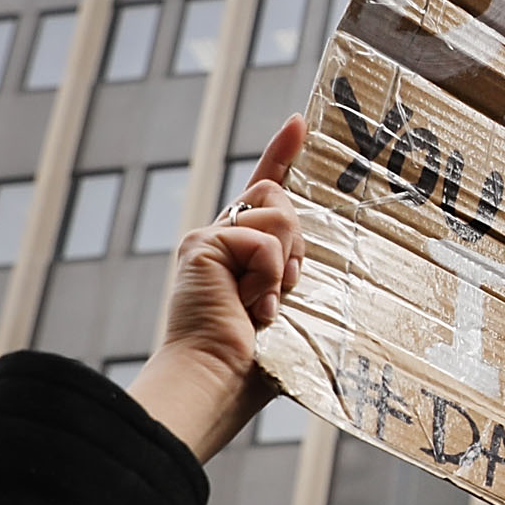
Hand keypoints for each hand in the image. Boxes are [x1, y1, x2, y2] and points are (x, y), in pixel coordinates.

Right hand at [130, 115, 305, 460]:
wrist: (218, 381)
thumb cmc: (254, 362)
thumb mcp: (283, 307)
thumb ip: (289, 274)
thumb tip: (303, 265)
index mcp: (240, 254)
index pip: (263, 191)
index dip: (281, 154)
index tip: (299, 122)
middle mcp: (219, 241)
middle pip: (279, 198)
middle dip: (296, 242)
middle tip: (280, 292)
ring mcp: (207, 241)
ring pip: (277, 213)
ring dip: (283, 263)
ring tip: (261, 304)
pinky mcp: (202, 245)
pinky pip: (262, 241)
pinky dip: (266, 276)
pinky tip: (248, 305)